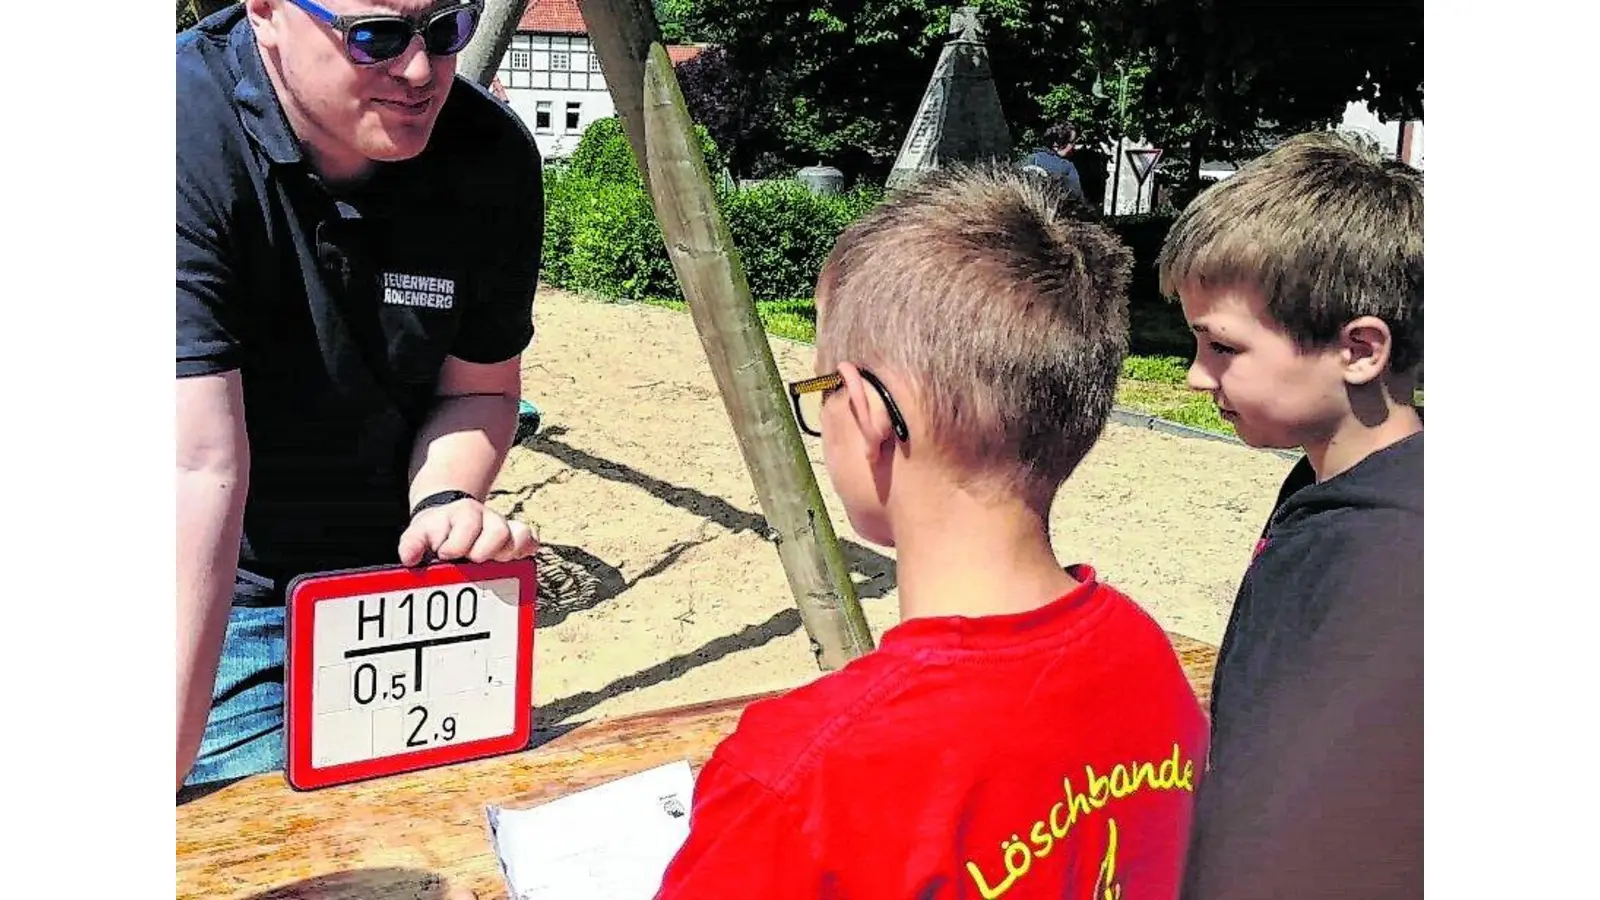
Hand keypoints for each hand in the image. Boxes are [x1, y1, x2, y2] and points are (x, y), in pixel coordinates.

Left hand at [397, 498, 537, 566]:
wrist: (449, 518)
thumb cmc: (435, 532)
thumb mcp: (418, 533)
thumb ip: (412, 544)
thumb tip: (409, 559)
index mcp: (464, 514)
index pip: (468, 525)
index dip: (456, 545)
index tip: (444, 555)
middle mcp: (489, 518)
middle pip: (499, 532)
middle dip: (481, 551)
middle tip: (468, 560)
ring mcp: (505, 527)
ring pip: (520, 536)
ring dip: (505, 554)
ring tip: (488, 563)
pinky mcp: (516, 537)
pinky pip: (531, 542)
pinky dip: (523, 553)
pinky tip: (511, 563)